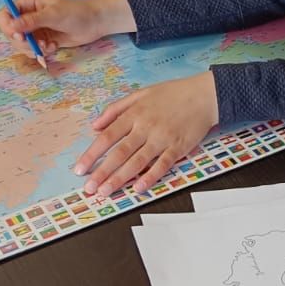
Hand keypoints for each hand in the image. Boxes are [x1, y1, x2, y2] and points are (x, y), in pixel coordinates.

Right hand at [0, 0, 132, 58]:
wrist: (95, 23)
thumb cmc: (75, 12)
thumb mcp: (53, 15)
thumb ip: (32, 21)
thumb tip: (12, 27)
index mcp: (27, 3)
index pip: (5, 15)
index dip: (8, 27)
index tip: (19, 36)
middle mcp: (27, 16)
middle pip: (11, 33)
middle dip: (22, 42)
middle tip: (36, 45)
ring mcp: (34, 29)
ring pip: (20, 45)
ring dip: (32, 49)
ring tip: (49, 46)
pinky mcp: (42, 40)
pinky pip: (32, 50)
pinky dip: (41, 52)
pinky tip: (53, 47)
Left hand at [76, 73, 218, 196]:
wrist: (204, 95)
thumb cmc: (172, 94)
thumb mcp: (140, 93)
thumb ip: (116, 109)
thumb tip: (94, 125)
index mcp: (134, 114)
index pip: (108, 137)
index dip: (92, 154)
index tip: (80, 168)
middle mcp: (146, 127)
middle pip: (119, 152)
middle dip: (102, 172)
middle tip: (89, 188)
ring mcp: (162, 138)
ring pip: (137, 161)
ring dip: (120, 178)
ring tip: (106, 192)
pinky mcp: (178, 147)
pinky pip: (162, 165)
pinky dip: (150, 177)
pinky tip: (138, 188)